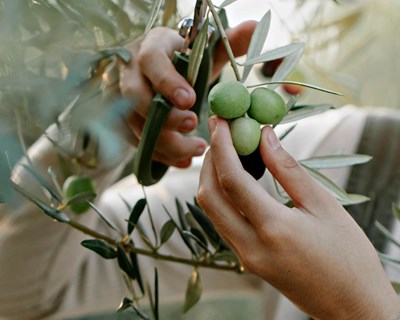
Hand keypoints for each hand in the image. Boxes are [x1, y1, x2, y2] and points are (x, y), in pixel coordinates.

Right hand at [118, 22, 255, 167]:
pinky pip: (138, 143)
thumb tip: (255, 27)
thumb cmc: (184, 62)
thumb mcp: (205, 51)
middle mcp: (131, 72)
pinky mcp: (125, 122)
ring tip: (196, 149)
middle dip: (165, 117)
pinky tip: (184, 161)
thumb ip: (229, 42)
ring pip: (136, 125)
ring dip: (166, 143)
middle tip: (193, 125)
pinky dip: (162, 155)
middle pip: (136, 97)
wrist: (160, 73)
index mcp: (151, 48)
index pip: (151, 61)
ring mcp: (122, 99)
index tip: (191, 100)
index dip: (168, 82)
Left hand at [197, 116, 399, 319]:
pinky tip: (237, 180)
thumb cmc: (348, 255)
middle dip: (209, 160)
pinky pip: (223, 223)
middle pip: (209, 196)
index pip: (231, 180)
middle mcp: (250, 246)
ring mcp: (245, 257)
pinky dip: (223, 197)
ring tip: (228, 151)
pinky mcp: (247, 261)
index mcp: (273, 229)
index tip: (219, 121)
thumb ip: (288, 169)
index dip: (221, 146)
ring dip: (213, 178)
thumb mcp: (323, 206)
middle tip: (219, 133)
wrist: (351, 306)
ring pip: (212, 211)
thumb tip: (265, 136)